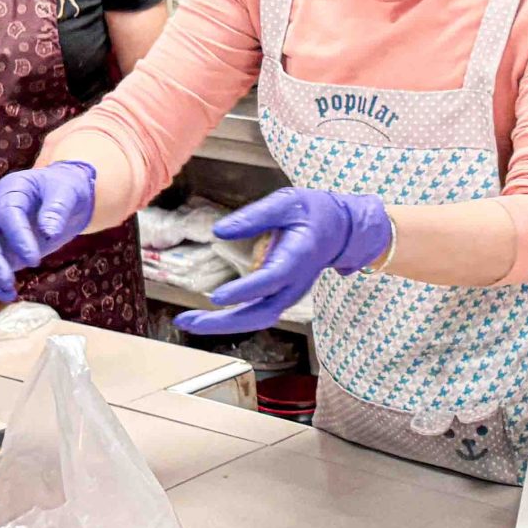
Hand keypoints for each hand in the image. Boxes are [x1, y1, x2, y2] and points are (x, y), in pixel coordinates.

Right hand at [0, 161, 97, 300]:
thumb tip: (49, 232)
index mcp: (12, 190)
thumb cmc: (65, 188)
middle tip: (8, 282)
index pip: (8, 213)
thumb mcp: (67, 192)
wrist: (63, 195)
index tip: (34, 260)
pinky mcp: (1, 248)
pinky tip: (8, 295)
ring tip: (8, 294)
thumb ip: (57, 209)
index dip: (18, 237)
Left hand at [173, 188, 391, 337]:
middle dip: (223, 321)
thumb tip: (218, 231)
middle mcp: (295, 284)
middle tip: (187, 320)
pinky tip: (206, 318)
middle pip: (261, 312)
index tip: (217, 297)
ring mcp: (289, 295)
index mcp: (298, 257)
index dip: (245, 290)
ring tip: (188, 321)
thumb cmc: (313, 212)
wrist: (340, 231)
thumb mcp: (286, 202)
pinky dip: (231, 320)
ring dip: (222, 325)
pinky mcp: (281, 298)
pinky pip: (256, 315)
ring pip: (257, 319)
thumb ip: (253, 216)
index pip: (271, 280)